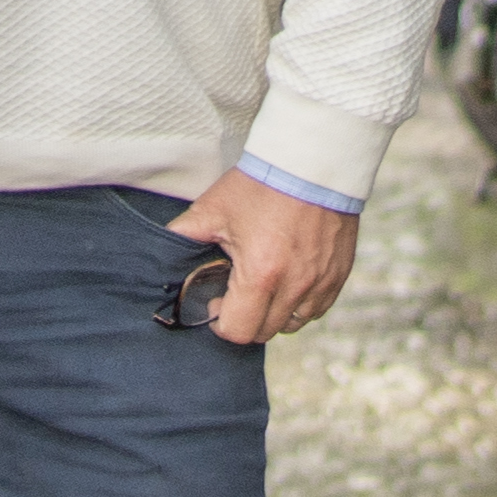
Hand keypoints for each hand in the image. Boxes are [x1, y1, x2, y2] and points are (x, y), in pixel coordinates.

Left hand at [167, 168, 360, 347]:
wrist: (311, 164)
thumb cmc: (260, 186)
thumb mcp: (213, 209)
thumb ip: (182, 235)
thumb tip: (158, 251)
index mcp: (260, 275)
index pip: (238, 331)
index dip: (221, 324)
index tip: (216, 303)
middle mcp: (295, 286)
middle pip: (264, 332)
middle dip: (245, 319)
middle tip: (236, 292)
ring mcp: (320, 283)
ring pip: (292, 323)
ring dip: (273, 314)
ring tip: (263, 286)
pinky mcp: (338, 275)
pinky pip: (317, 308)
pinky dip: (300, 304)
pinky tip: (288, 280)